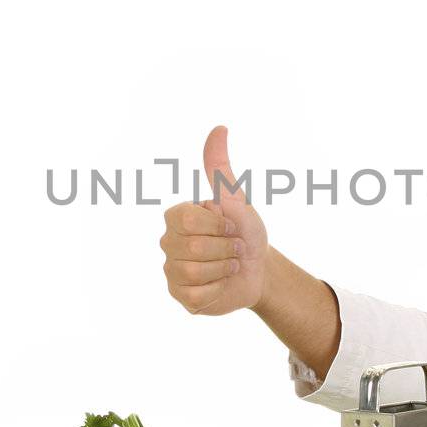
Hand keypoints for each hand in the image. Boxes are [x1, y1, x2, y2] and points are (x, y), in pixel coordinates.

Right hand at [159, 125, 268, 314]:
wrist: (259, 268)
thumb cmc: (245, 229)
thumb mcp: (235, 197)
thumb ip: (220, 167)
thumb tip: (219, 128)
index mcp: (176, 216)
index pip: (188, 220)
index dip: (218, 224)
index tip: (230, 224)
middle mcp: (168, 243)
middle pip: (194, 248)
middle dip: (226, 248)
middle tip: (234, 247)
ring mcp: (172, 272)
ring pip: (195, 273)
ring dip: (224, 269)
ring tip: (229, 265)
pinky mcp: (182, 298)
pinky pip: (197, 296)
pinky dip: (219, 289)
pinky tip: (221, 284)